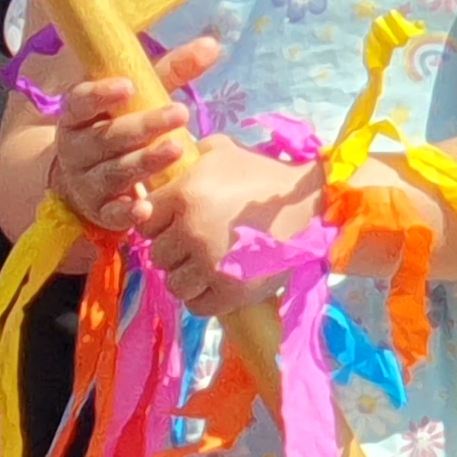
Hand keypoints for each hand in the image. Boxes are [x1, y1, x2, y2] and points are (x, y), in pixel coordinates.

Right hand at [51, 70, 197, 232]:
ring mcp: (85, 181)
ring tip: (177, 150)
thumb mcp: (138, 98)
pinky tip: (146, 209)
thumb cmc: (119, 126)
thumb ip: (170, 72)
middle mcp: (75, 149)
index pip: (81, 102)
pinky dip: (127, 213)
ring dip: (145, 162)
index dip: (101, 94)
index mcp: (77, 115)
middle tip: (180, 114)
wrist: (86, 179)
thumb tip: (211, 45)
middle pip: (107, 137)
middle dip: (144, 126)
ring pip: (113, 172)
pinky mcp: (98, 211)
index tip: (130, 87)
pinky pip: (111, 214)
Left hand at [138, 133, 323, 314]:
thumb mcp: (226, 150)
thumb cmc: (266, 176)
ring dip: (187, 277)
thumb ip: (191, 155)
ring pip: (174, 284)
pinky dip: (203, 297)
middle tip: (195, 245)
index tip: (175, 223)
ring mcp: (211, 265)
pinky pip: (196, 306)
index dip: (158, 223)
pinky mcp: (231, 291)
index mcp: (185, 195)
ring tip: (206, 265)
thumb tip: (167, 159)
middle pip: (158, 255)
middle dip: (174, 250)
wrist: (312, 206)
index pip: (144, 221)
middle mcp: (192, 231)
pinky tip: (216, 282)